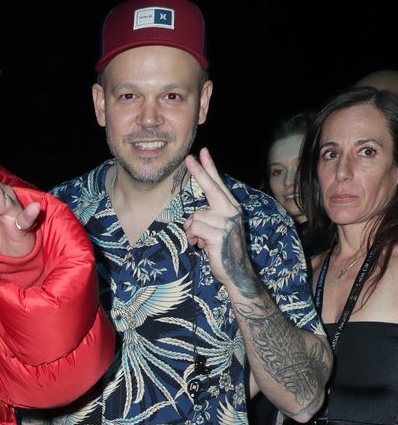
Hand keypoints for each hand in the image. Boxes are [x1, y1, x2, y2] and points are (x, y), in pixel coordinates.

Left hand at [183, 148, 256, 294]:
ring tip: (202, 242)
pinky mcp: (219, 235)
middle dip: (199, 172)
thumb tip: (192, 217)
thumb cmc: (224, 251)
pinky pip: (194, 229)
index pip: (218, 184)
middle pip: (211, 188)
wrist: (236, 273)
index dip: (210, 168)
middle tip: (188, 158)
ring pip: (195, 217)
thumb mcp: (219, 230)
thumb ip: (209, 218)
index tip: (202, 152)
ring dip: (192, 232)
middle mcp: (231, 211)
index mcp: (231, 208)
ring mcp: (227, 223)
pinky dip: (193, 239)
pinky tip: (203, 246)